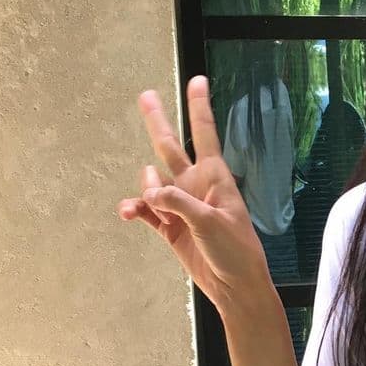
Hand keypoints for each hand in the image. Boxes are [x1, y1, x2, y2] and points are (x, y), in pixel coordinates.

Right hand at [118, 76, 271, 312]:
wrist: (234, 285)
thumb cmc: (235, 251)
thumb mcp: (211, 223)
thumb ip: (179, 203)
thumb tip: (149, 191)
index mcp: (215, 177)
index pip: (205, 134)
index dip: (199, 107)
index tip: (198, 80)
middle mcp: (196, 186)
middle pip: (171, 147)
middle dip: (158, 122)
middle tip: (145, 95)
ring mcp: (181, 205)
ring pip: (152, 183)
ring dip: (146, 189)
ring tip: (153, 205)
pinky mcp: (170, 227)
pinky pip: (145, 210)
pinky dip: (135, 209)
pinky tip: (129, 213)